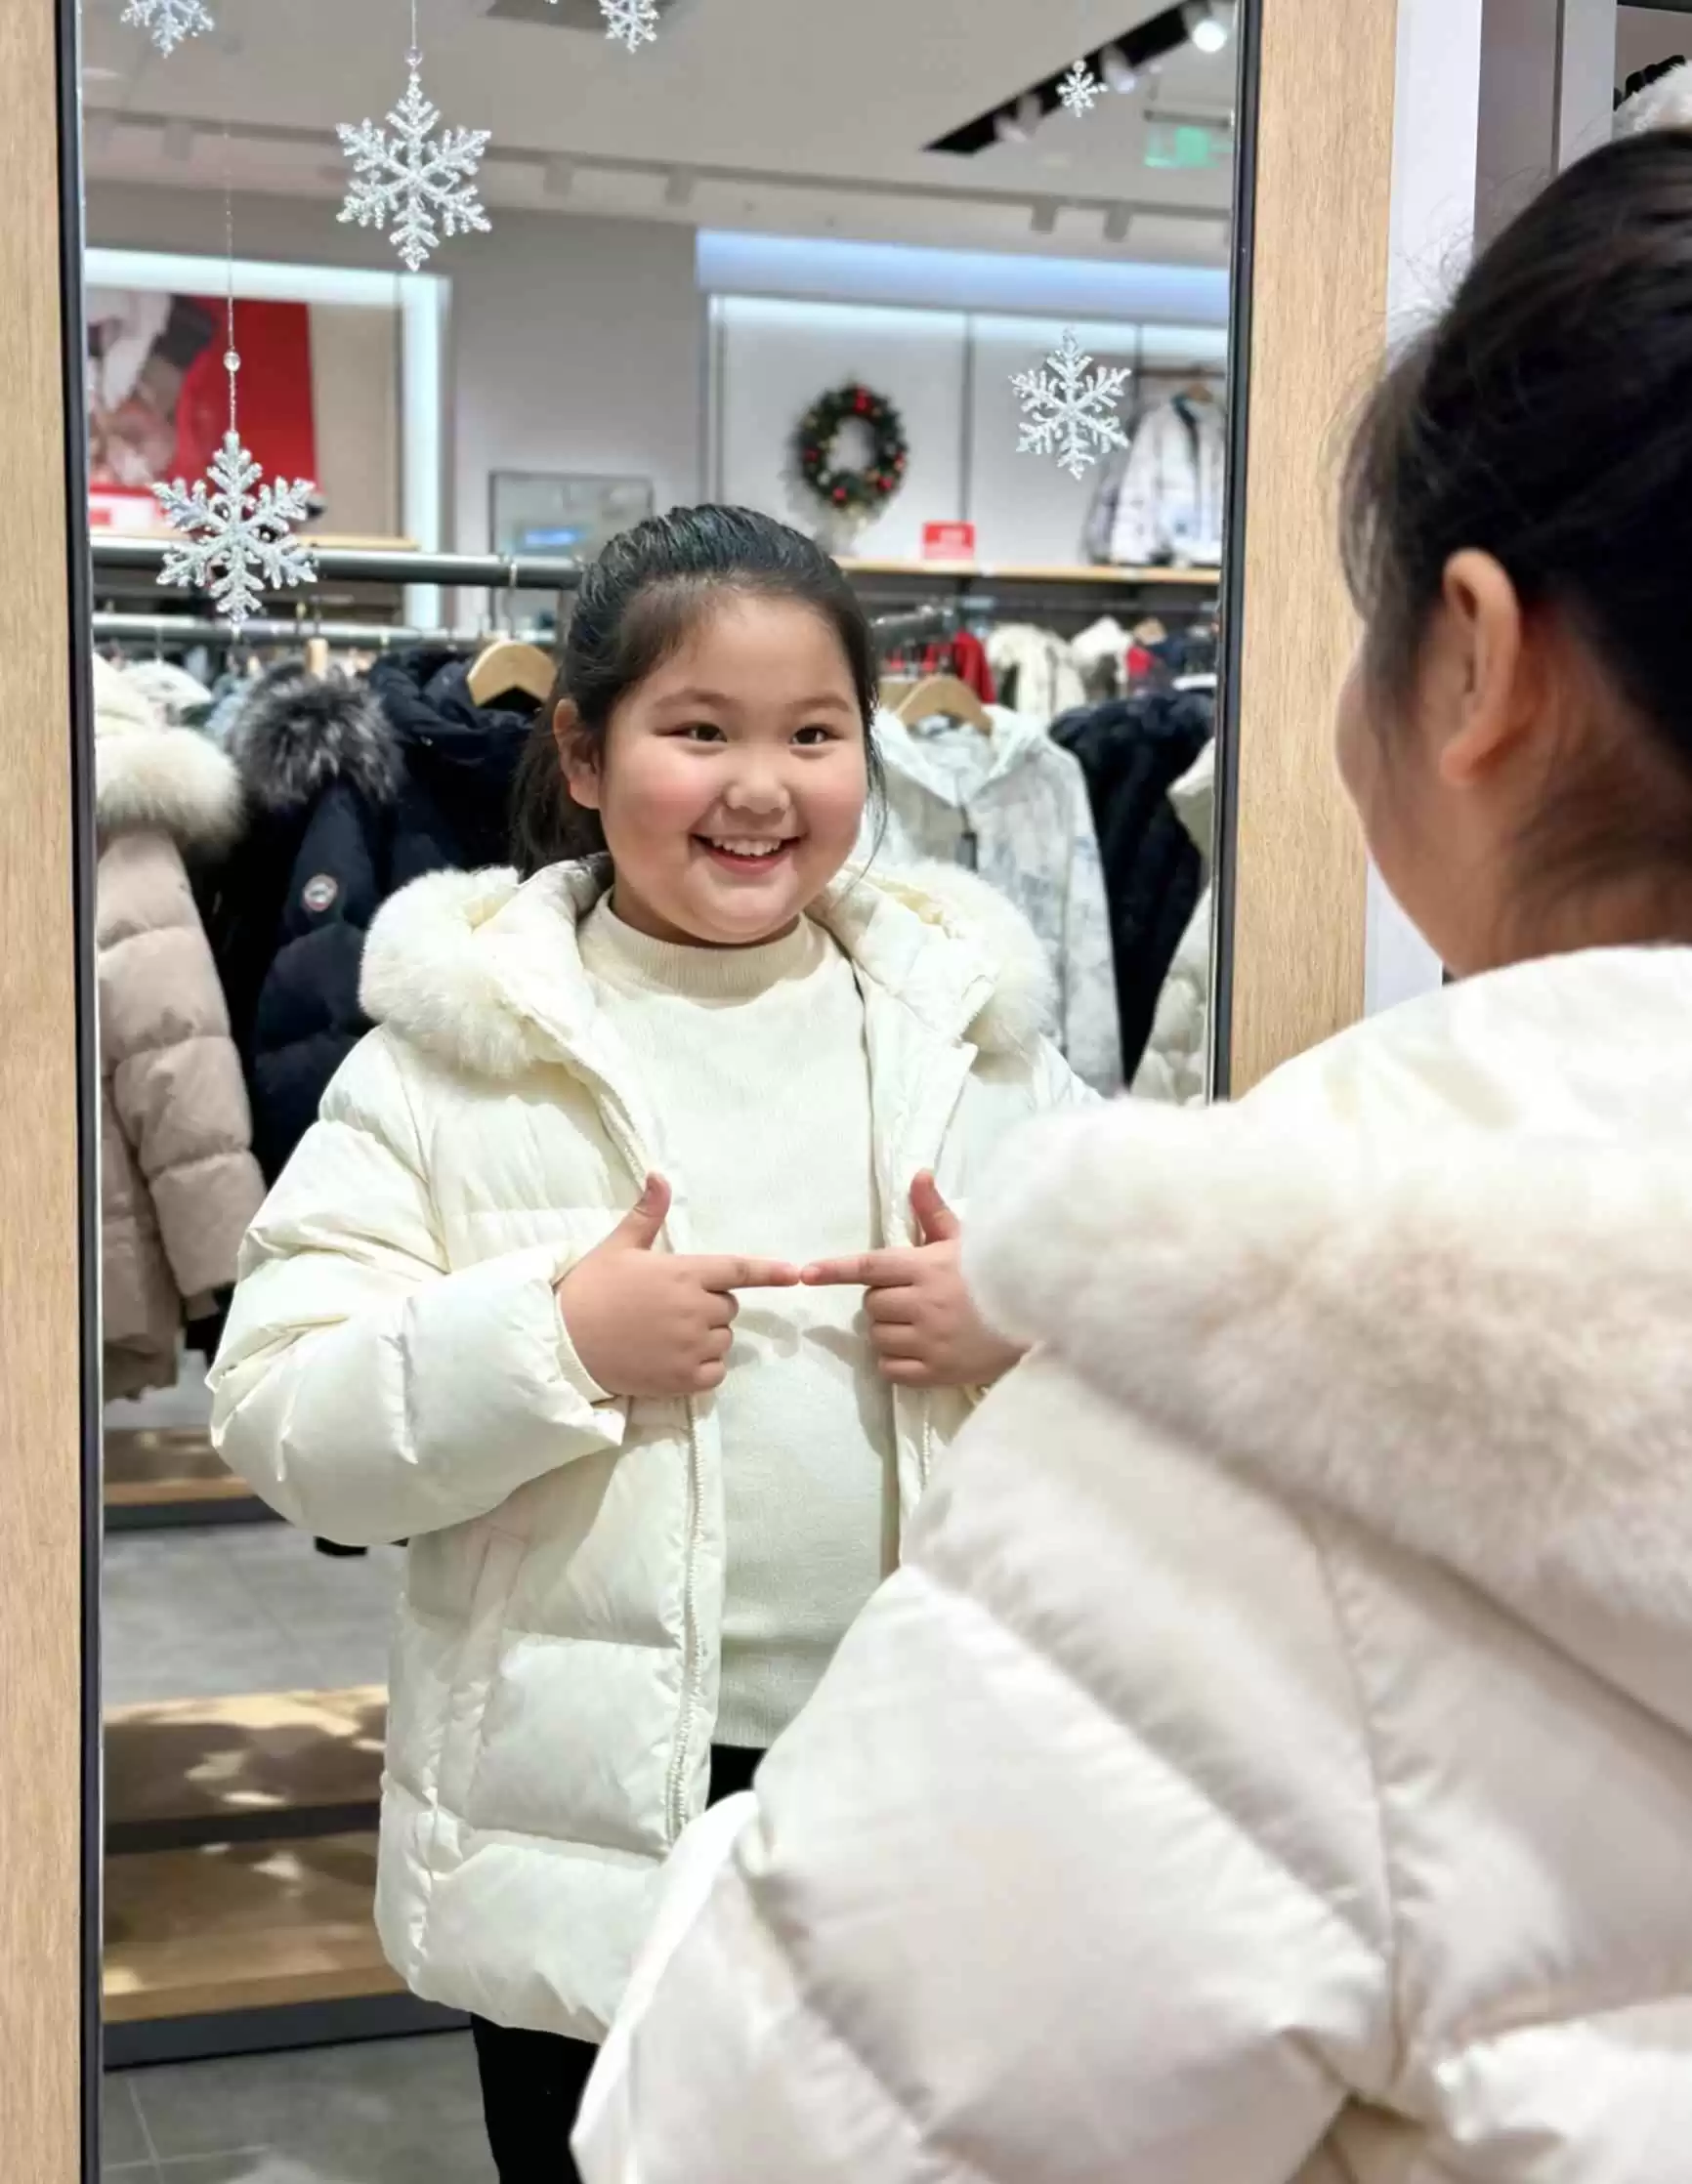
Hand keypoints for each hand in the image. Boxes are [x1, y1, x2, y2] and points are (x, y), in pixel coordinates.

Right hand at [557, 1175, 799, 1399]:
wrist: (562, 1343)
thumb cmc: (590, 1290)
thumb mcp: (618, 1247)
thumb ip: (647, 1215)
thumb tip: (659, 1175)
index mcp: (683, 1273)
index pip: (737, 1270)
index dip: (769, 1272)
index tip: (795, 1274)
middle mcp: (694, 1309)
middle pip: (728, 1308)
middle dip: (708, 1306)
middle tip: (668, 1308)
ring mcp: (691, 1346)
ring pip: (722, 1340)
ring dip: (705, 1338)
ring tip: (663, 1336)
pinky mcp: (683, 1379)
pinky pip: (715, 1373)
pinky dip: (703, 1369)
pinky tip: (673, 1362)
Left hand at [801, 1173, 1025, 1390]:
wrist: (1037, 1320)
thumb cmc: (995, 1276)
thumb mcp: (966, 1241)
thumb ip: (933, 1212)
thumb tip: (918, 1174)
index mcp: (927, 1268)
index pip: (870, 1267)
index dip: (835, 1269)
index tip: (806, 1273)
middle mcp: (924, 1304)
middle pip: (871, 1304)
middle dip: (883, 1300)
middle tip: (911, 1297)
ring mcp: (929, 1341)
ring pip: (878, 1337)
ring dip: (888, 1330)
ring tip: (918, 1323)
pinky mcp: (936, 1373)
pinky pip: (890, 1369)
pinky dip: (895, 1361)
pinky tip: (918, 1349)